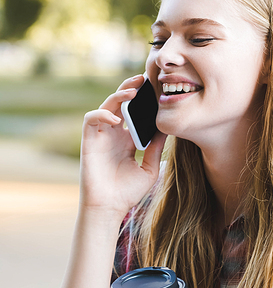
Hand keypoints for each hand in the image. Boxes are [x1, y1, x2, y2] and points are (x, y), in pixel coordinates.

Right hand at [80, 75, 166, 216]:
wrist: (110, 208)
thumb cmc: (128, 192)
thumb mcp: (149, 168)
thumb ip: (156, 148)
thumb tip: (168, 128)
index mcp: (127, 139)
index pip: (135, 113)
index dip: (143, 101)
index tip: (157, 90)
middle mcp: (114, 134)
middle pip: (120, 104)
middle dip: (130, 89)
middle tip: (145, 79)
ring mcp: (101, 136)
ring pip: (106, 106)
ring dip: (118, 96)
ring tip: (133, 91)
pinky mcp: (89, 141)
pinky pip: (91, 119)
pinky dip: (102, 114)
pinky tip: (115, 119)